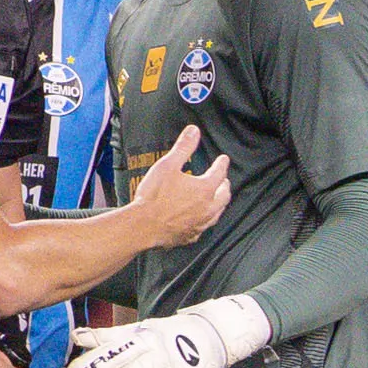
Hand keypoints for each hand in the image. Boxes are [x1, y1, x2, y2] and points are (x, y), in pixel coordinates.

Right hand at [128, 125, 231, 246]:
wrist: (143, 226)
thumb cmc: (154, 197)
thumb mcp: (168, 165)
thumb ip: (183, 147)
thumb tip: (193, 132)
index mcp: (205, 189)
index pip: (219, 173)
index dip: (221, 164)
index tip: (223, 160)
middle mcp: (207, 208)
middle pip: (224, 196)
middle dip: (225, 186)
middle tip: (224, 180)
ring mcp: (200, 224)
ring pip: (217, 213)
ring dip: (219, 204)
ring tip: (217, 199)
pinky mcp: (190, 236)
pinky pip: (204, 227)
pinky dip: (206, 220)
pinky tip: (201, 219)